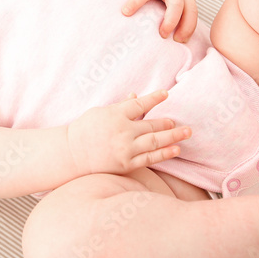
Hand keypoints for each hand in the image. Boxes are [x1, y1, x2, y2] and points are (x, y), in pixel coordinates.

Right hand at [66, 90, 191, 175]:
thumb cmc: (85, 130)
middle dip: (167, 123)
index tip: (166, 94)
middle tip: (179, 122)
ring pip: (155, 141)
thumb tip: (136, 96)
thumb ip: (121, 106)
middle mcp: (123, 131)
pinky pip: (150, 158)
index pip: (139, 104)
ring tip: (186, 132)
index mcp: (115, 115)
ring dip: (173, 136)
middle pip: (152, 125)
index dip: (154, 98)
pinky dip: (164, 154)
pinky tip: (176, 149)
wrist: (71, 155)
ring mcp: (125, 149)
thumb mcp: (101, 113)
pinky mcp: (126, 164)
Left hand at [110, 0, 197, 42]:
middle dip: (171, 19)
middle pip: (177, 3)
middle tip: (162, 34)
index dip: (136, 2)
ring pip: (192, 10)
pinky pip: (195, 14)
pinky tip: (184, 39)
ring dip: (186, 26)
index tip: (125, 13)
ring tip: (178, 41)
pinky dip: (191, 27)